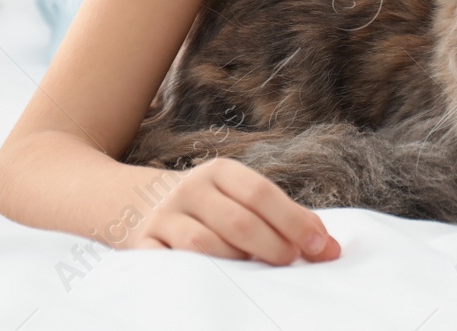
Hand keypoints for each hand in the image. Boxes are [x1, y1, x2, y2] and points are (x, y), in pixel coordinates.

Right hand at [119, 157, 341, 264]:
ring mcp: (162, 218)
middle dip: (273, 247)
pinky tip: (216, 283)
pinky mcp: (140, 245)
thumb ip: (282, 217)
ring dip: (236, 263)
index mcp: (220, 172)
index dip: (295, 222)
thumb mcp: (237, 197)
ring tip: (255, 273)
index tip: (322, 248)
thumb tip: (329, 247)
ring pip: (203, 246)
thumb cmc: (204, 205)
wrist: (127, 199)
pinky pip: (167, 265)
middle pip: (238, 221)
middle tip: (291, 263)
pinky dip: (193, 275)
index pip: (262, 194)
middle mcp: (189, 190)